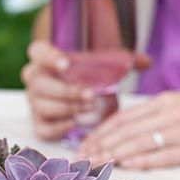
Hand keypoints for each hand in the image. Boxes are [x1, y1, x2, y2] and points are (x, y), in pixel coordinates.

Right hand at [21, 40, 151, 141]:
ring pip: (42, 105)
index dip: (49, 57)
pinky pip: (42, 127)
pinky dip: (59, 127)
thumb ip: (123, 59)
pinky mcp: (38, 121)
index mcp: (44, 56)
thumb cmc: (87, 71)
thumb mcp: (102, 60)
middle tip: (91, 95)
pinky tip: (77, 122)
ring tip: (90, 108)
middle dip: (66, 91)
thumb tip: (146, 62)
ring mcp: (34, 100)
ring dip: (67, 108)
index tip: (67, 63)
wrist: (73, 87)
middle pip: (40, 83)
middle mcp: (34, 77)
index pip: (38, 51)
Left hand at [78, 88, 179, 167]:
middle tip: (81, 159)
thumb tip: (127, 129)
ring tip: (96, 164)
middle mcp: (170, 114)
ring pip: (141, 142)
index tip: (83, 145)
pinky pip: (167, 154)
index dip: (100, 132)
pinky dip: (146, 160)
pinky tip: (128, 166)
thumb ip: (155, 115)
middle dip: (100, 145)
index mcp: (164, 102)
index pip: (123, 118)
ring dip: (115, 154)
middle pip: (126, 131)